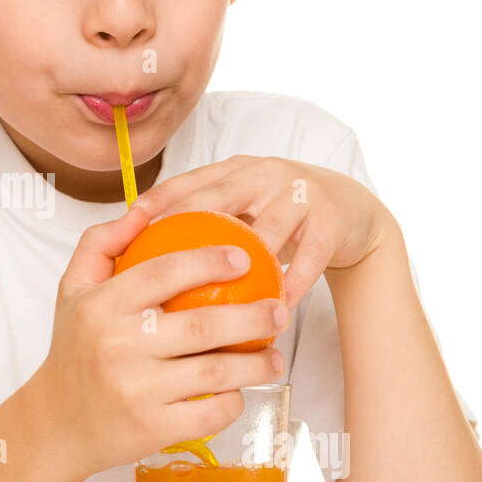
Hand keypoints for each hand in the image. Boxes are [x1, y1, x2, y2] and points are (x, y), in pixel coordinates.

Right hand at [29, 205, 287, 478]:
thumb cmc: (74, 349)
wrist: (57, 422)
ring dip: (256, 365)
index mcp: (102, 306)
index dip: (210, 261)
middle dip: (254, 317)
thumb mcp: (72, 289)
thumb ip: (102, 243)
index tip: (245, 258)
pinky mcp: (152, 429)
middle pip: (203, 325)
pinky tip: (241, 391)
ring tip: (275, 357)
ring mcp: (136, 390)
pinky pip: (209, 413)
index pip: (164, 272)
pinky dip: (233, 402)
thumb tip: (144, 211)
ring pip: (215, 372)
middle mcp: (118, 346)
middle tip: (279, 310)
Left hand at [132, 154, 395, 309]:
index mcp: (237, 170)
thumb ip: (204, 220)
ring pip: (267, 231)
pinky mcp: (331, 221)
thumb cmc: (280, 215)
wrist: (351, 212)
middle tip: (164, 261)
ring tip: (220, 301)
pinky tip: (273, 312)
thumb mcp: (243, 207)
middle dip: (190, 223)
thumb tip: (145, 251)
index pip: (191, 181)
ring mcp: (300, 194)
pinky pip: (307, 259)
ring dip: (245, 265)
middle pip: (222, 198)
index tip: (130, 223)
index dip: (159, 199)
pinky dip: (290, 286)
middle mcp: (265, 174)